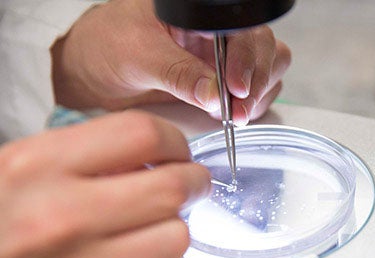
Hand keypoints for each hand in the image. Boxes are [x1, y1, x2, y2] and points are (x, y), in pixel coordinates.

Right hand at [0, 111, 209, 257]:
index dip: (172, 139)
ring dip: (174, 227)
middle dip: (192, 182)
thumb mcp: (12, 171)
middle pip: (173, 189)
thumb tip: (146, 155)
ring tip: (157, 225)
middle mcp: (64, 220)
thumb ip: (79, 156)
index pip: (142, 134)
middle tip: (189, 183)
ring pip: (177, 240)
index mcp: (37, 169)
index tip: (175, 150)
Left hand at [51, 0, 291, 125]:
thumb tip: (214, 95)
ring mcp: (224, 56)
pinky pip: (256, 91)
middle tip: (237, 111)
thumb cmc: (106, 44)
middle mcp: (219, 30)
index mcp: (201, 12)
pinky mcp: (223, 81)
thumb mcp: (139, 56)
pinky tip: (232, 114)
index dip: (246, 59)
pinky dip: (253, 105)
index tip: (235, 90)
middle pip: (266, 49)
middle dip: (257, 82)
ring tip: (235, 115)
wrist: (91, 69)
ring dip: (259, 96)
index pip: (244, 29)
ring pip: (269, 70)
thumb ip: (179, 74)